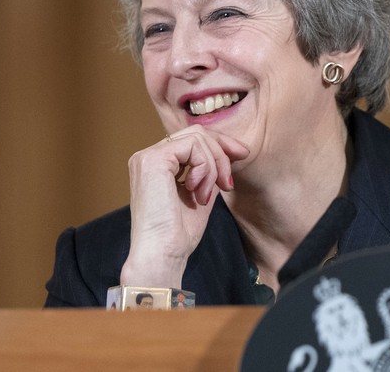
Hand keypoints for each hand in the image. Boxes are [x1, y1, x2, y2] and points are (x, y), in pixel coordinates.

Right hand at [120, 125, 248, 287]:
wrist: (162, 255)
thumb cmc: (178, 235)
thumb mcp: (200, 195)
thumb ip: (208, 173)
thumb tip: (228, 154)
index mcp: (156, 165)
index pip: (191, 140)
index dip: (220, 145)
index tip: (242, 156)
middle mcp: (147, 157)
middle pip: (196, 134)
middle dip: (222, 154)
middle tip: (228, 183)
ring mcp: (147, 156)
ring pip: (197, 138)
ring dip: (213, 166)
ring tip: (207, 195)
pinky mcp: (153, 159)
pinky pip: (192, 146)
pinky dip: (205, 167)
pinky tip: (198, 190)